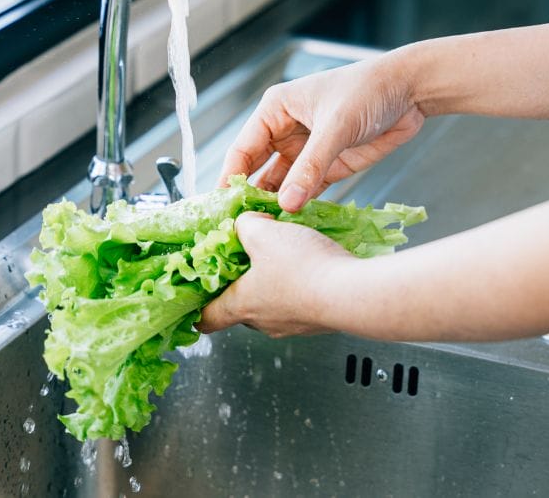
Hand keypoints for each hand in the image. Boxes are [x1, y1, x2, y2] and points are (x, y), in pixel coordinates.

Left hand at [197, 212, 353, 336]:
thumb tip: (244, 224)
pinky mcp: (316, 320)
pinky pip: (299, 302)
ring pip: (272, 305)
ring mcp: (292, 325)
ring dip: (272, 283)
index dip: (197, 308)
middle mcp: (264, 322)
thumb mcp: (263, 232)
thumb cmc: (303, 269)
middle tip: (243, 260)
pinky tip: (308, 265)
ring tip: (281, 257)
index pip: (206, 318)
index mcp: (241, 305)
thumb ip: (245, 225)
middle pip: (240, 307)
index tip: (194, 299)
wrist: (353, 292)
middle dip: (240, 285)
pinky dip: (298, 286)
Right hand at [218, 54, 423, 211]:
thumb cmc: (368, 90)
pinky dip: (300, 207)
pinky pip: (307, 191)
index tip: (221, 207)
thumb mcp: (335, 127)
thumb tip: (286, 203)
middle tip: (238, 227)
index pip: (243, 149)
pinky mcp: (328, 166)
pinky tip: (292, 226)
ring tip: (265, 232)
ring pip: (281, 184)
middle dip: (249, 197)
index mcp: (276, 110)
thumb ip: (311, 166)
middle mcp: (286, 131)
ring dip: (275, 206)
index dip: (230, 178)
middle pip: (257, 170)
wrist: (411, 92)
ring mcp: (307, 151)